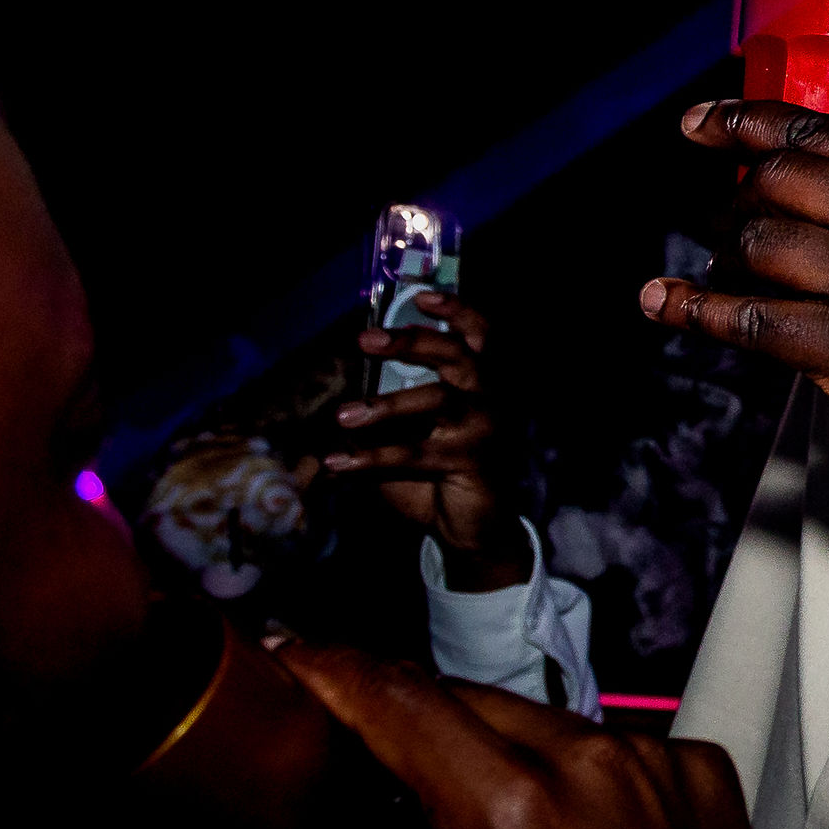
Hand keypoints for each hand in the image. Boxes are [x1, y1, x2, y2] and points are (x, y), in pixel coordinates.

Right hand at [155, 646, 828, 828]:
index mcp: (511, 814)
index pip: (397, 699)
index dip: (333, 667)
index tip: (288, 648)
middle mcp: (591, 762)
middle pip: (467, 703)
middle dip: (407, 720)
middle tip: (358, 750)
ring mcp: (657, 760)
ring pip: (545, 721)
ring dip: (497, 751)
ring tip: (463, 815)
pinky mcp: (703, 772)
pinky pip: (617, 743)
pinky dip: (578, 772)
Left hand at [325, 289, 526, 589]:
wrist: (473, 530)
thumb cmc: (441, 473)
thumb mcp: (416, 434)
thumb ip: (395, 408)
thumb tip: (348, 391)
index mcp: (482, 384)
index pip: (481, 335)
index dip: (457, 311)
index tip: (422, 298)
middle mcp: (491, 399)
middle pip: (458, 356)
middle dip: (412, 342)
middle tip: (366, 340)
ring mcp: (485, 430)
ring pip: (438, 400)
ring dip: (386, 405)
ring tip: (343, 416)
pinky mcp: (471, 464)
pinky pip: (414, 454)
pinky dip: (370, 459)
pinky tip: (336, 464)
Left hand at [643, 102, 828, 514]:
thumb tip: (788, 160)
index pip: (815, 132)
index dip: (744, 123)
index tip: (702, 124)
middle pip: (776, 181)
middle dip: (737, 198)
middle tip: (732, 220)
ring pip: (756, 244)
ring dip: (726, 255)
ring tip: (731, 270)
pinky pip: (747, 318)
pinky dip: (695, 308)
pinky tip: (666, 301)